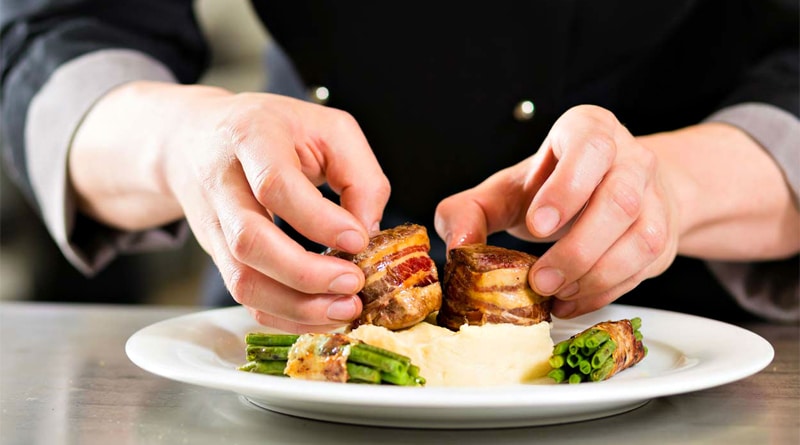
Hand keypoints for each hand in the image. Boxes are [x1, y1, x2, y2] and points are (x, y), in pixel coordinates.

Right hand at [70, 82, 390, 331]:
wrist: (197, 138)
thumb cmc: (275, 131)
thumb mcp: (329, 129)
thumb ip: (360, 175)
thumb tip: (367, 232)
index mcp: (252, 137)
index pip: (275, 185)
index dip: (319, 220)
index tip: (358, 240)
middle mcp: (222, 182)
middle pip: (250, 240)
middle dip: (306, 273)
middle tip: (353, 283)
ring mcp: (213, 224)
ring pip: (242, 279)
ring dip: (296, 305)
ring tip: (343, 309)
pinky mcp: (216, 255)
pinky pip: (244, 297)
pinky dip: (284, 315)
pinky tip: (320, 315)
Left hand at [434, 105, 679, 317]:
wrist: (606, 192)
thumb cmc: (550, 189)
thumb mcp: (505, 190)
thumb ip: (469, 211)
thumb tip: (459, 248)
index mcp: (587, 130)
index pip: (590, 147)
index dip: (567, 188)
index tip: (537, 225)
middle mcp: (629, 157)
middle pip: (620, 200)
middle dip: (577, 248)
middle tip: (539, 279)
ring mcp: (653, 196)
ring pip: (642, 237)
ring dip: (595, 275)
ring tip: (554, 294)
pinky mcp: (663, 234)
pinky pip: (645, 267)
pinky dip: (606, 292)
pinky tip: (572, 300)